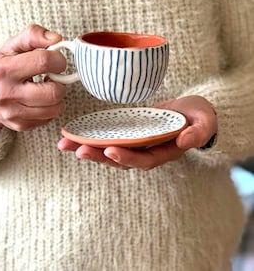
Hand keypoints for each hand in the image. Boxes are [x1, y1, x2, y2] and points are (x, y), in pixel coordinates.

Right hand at [0, 24, 66, 142]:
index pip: (44, 61)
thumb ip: (33, 35)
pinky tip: (40, 101)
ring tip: (46, 89)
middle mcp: (6, 94)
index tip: (57, 61)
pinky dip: (50, 108)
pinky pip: (50, 118)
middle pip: (53, 92)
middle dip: (60, 83)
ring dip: (57, 97)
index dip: (58, 60)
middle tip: (52, 78)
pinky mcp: (21, 125)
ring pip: (55, 109)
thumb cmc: (2, 69)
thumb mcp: (12, 47)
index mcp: (3, 70)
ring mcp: (14, 113)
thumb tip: (57, 39)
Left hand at [57, 96, 217, 169]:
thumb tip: (184, 141)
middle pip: (119, 159)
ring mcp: (135, 144)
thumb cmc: (198, 116)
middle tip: (77, 150)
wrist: (190, 112)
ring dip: (88, 148)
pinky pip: (108, 138)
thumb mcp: (204, 122)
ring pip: (110, 151)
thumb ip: (198, 132)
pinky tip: (74, 134)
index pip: (143, 160)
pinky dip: (92, 138)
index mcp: (163, 152)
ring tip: (66, 144)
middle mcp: (146, 151)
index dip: (127, 157)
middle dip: (98, 156)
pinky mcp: (128, 134)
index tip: (110, 150)